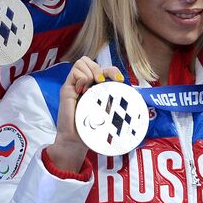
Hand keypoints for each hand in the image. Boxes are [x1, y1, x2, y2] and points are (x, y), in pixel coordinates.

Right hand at [46, 56, 124, 172]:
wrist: (75, 141)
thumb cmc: (91, 129)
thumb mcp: (108, 116)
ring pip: (82, 62)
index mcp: (96, 88)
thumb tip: (135, 102)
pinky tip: (83, 91)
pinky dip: (81, 78)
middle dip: (101, 68)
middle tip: (103, 81)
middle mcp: (85, 84)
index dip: (113, 70)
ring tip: (91, 87)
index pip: (105, 70)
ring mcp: (75, 85)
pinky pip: (74, 72)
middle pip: (91, 61)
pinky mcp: (67, 89)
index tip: (120, 80)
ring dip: (91, 72)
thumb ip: (116, 106)